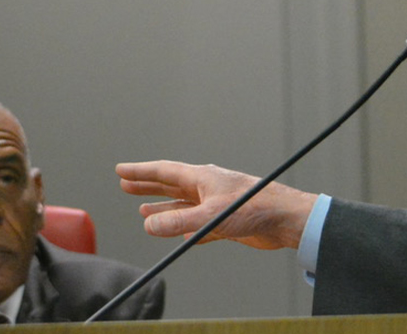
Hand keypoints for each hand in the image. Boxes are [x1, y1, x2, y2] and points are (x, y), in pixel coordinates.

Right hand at [116, 160, 316, 250]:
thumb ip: (178, 222)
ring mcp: (217, 205)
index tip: (121, 169)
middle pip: (170, 186)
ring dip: (163, 209)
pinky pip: (199, 227)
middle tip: (125, 185)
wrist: (285, 220)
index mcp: (202, 177)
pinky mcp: (227, 223)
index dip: (141, 171)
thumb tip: (148, 225)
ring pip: (183, 207)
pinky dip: (186, 230)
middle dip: (147, 186)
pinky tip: (180, 236)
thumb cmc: (254, 208)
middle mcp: (208, 188)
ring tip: (144, 211)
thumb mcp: (210, 216)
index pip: (164, 171)